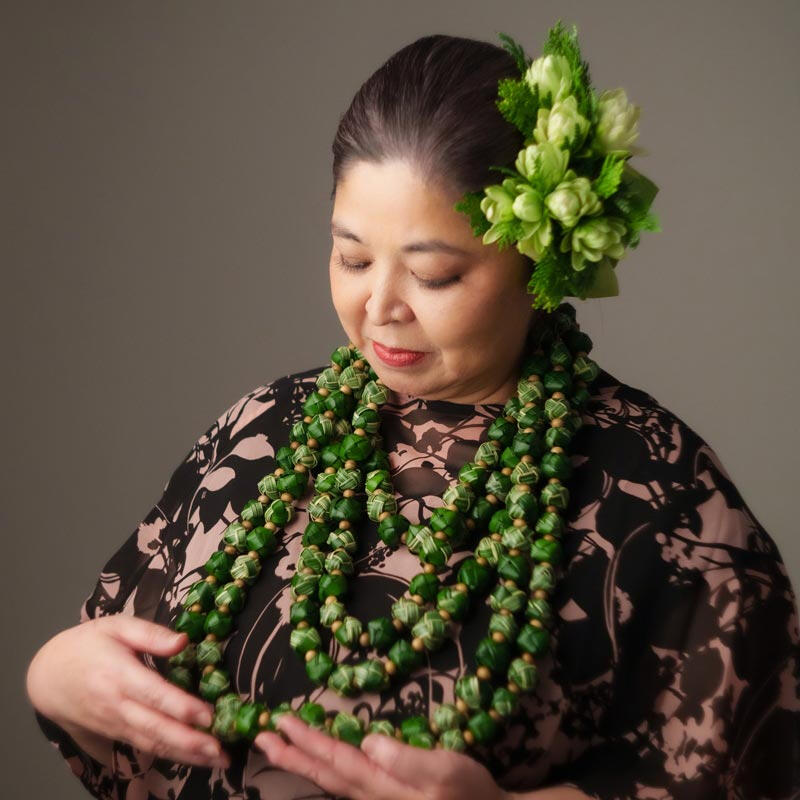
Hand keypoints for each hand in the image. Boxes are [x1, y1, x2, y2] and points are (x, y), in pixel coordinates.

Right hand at [26, 615, 229, 768]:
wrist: (48, 675)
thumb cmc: (87, 644)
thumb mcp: (117, 626)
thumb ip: (152, 633)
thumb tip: (184, 641)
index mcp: (119, 674)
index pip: (154, 694)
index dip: (181, 707)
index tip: (209, 715)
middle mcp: (117, 705)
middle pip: (156, 727)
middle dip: (190, 742)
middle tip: (221, 750)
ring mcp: (115, 724)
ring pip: (153, 743)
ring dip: (186, 754)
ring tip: (217, 760)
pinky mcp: (115, 734)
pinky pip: (145, 746)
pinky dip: (171, 755)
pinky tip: (195, 758)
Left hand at [254, 714, 510, 799]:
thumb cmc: (470, 793)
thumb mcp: (446, 770)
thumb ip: (406, 758)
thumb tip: (369, 741)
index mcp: (382, 783)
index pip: (336, 759)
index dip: (307, 740)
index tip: (280, 722)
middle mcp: (372, 795)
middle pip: (324, 773)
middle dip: (291, 754)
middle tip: (261, 736)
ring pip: (330, 781)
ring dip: (302, 762)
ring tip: (278, 746)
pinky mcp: (386, 799)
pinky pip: (344, 786)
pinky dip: (325, 773)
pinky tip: (320, 766)